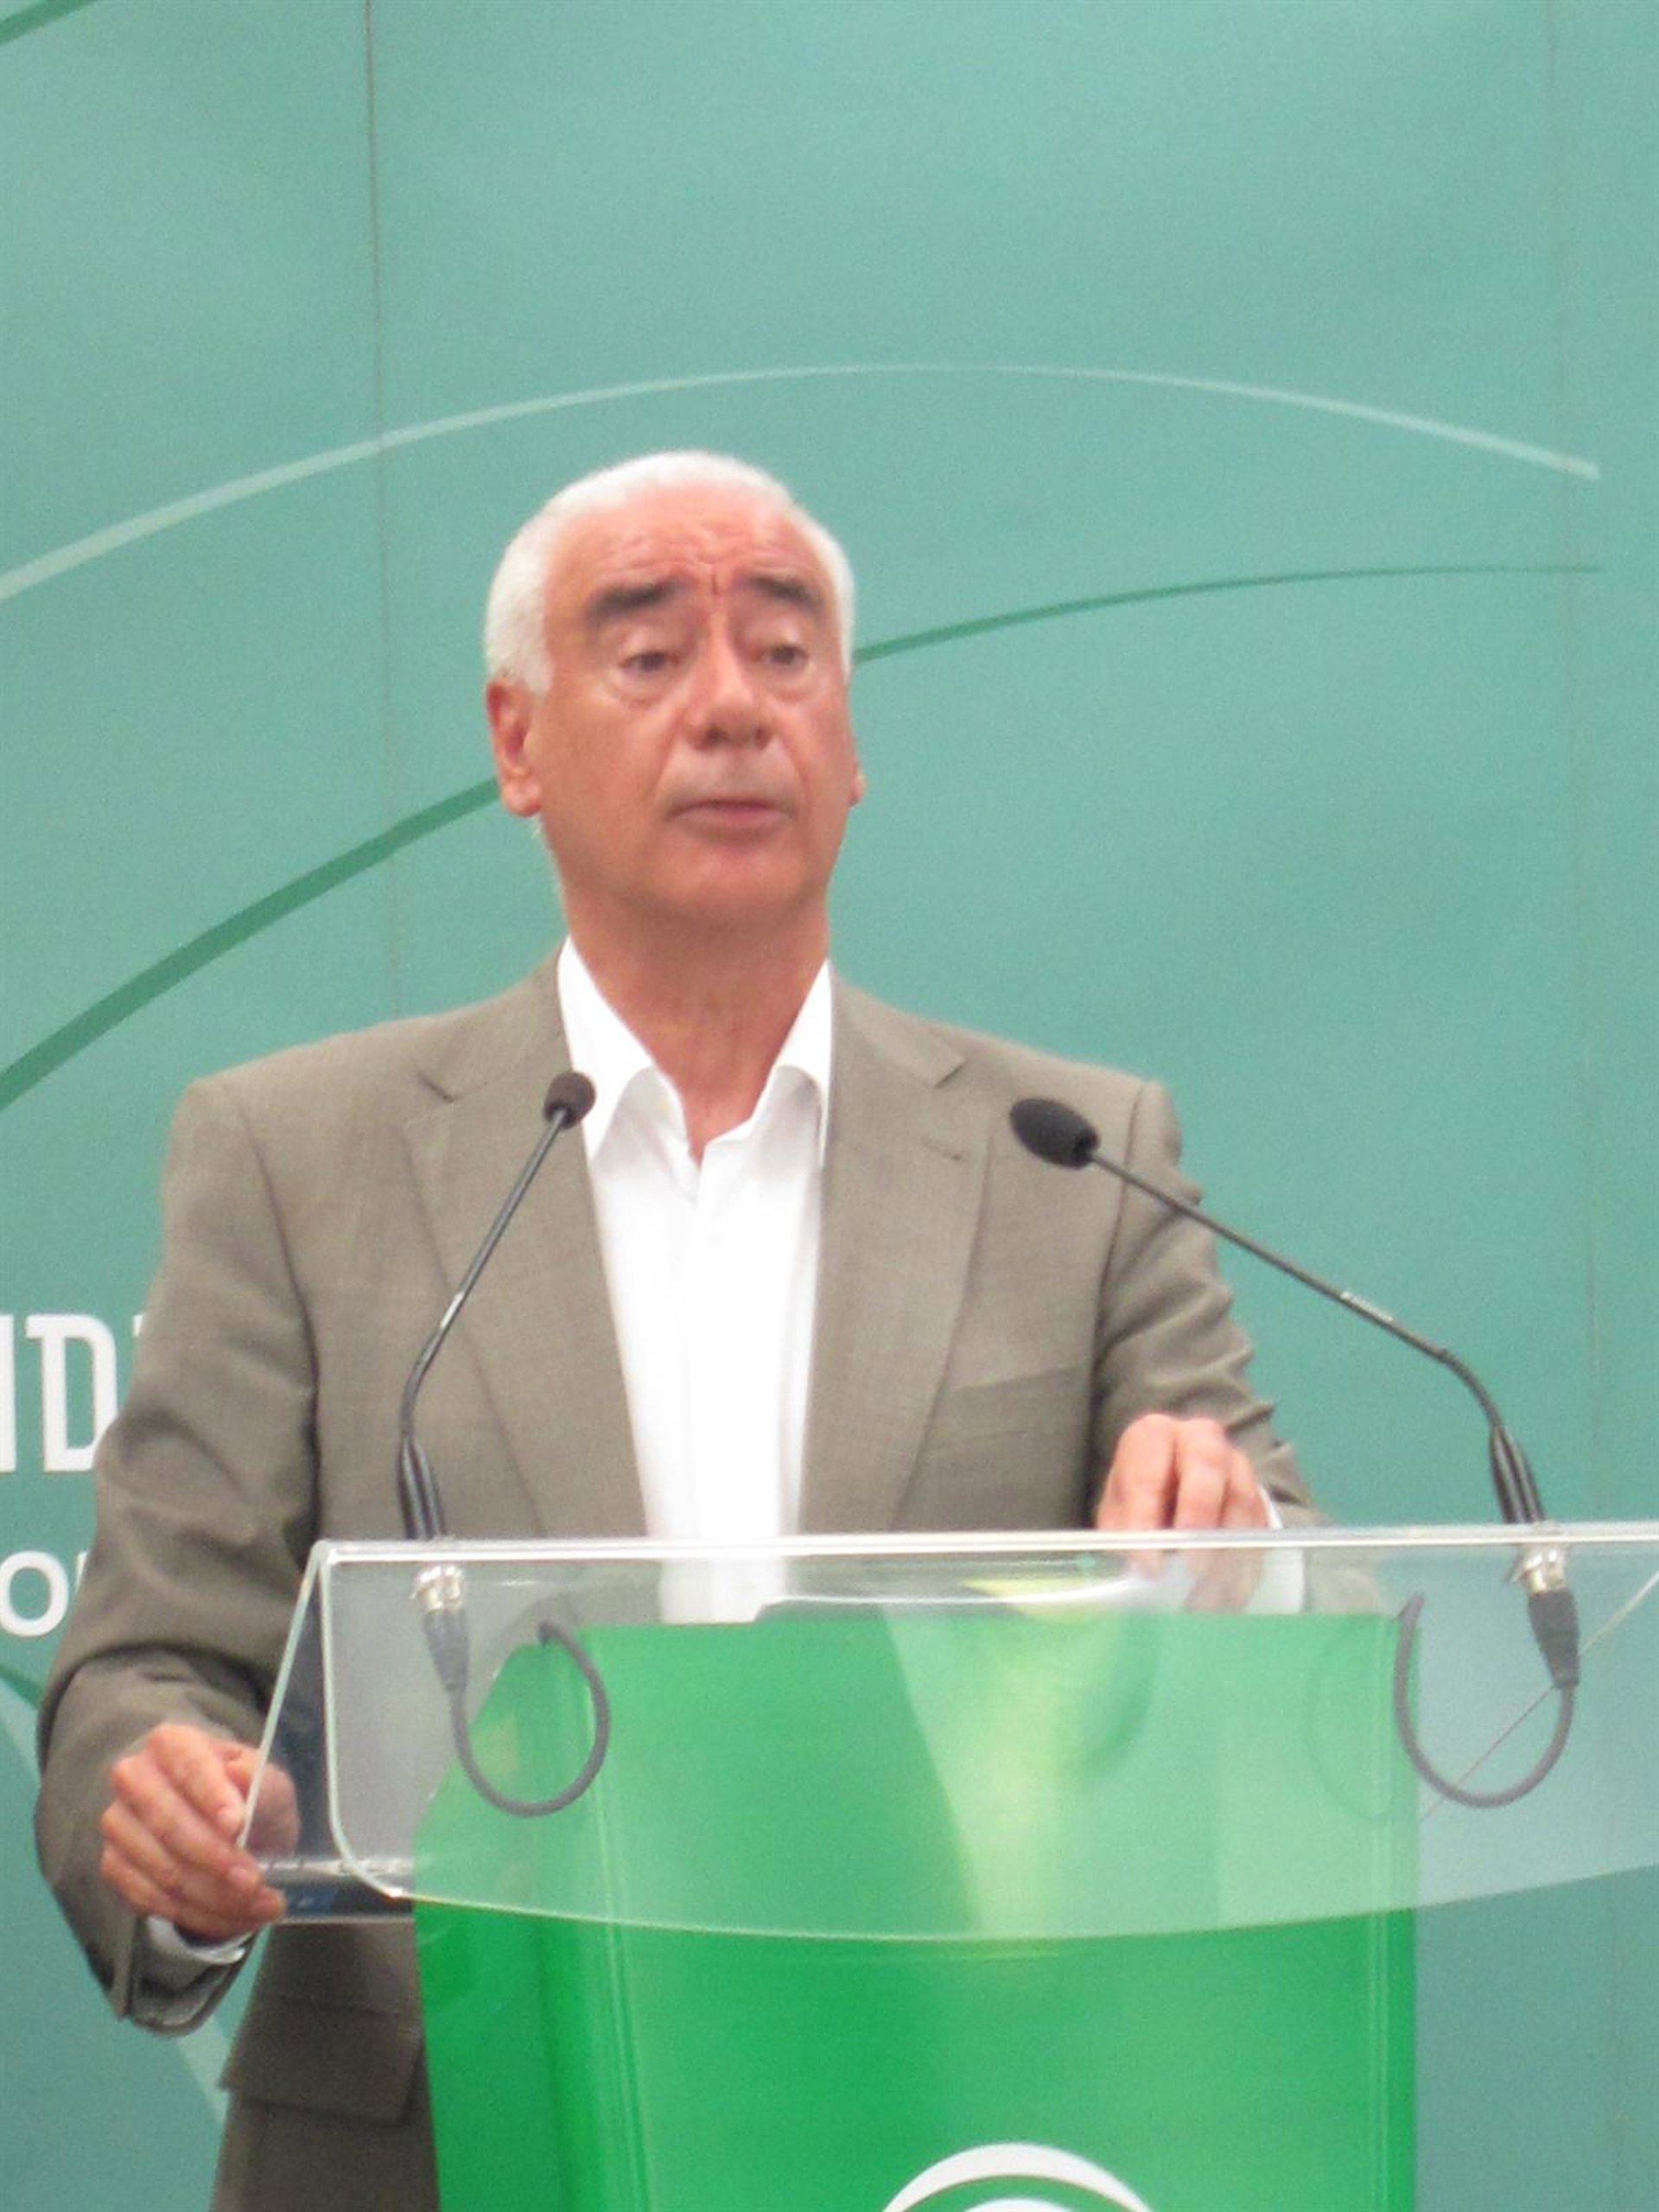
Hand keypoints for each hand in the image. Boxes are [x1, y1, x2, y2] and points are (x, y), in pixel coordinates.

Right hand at [99, 1724, 286, 1941]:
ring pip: (162, 1870)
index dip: (212, 1796)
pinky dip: (197, 1915)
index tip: (237, 1825)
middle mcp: (134, 1778)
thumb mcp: (267, 1783)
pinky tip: (233, 1918)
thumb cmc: (245, 1795)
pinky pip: (151, 1900)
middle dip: (216, 1859)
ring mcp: (118, 1824)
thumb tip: (241, 1776)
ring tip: (260, 1906)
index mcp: (172, 1743)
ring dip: (215, 1897)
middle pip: (169, 1824)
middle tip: (254, 1882)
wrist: (215, 1823)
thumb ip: (261, 1782)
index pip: (189, 1766)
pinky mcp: (113, 1866)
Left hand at [1095, 1413, 1268, 1609]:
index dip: (1146, 1516)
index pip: (1149, 1467)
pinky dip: (1245, 1566)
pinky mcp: (1259, 1497)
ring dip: (1227, 1548)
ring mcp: (1236, 1465)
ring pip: (1242, 1498)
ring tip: (1208, 1594)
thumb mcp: (1120, 1512)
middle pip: (1207, 1462)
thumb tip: (1139, 1566)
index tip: (1147, 1564)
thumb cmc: (1140, 1499)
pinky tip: (1228, 1598)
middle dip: (1199, 1514)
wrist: (1176, 1491)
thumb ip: (1125, 1532)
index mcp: (1153, 1436)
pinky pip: (1260, 1528)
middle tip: (1191, 1565)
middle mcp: (1199, 1439)